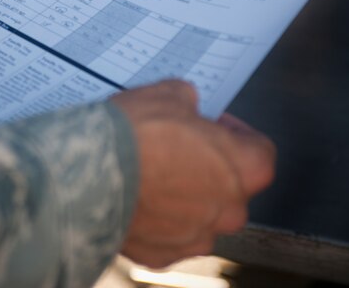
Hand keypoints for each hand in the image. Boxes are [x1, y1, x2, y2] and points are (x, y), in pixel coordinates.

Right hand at [109, 80, 274, 268]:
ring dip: (183, 198)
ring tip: (150, 175)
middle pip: (230, 188)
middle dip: (208, 169)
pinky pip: (168, 235)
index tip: (213, 126)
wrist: (88, 174)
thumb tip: (186, 105)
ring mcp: (196, 237)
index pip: (260, 153)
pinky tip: (134, 198)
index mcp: (244, 169)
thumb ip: (188, 101)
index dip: (237, 135)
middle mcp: (228, 210)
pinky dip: (156, 220)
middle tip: (177, 148)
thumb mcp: (168, 93)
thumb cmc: (134, 136)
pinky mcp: (163, 254)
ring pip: (199, 216)